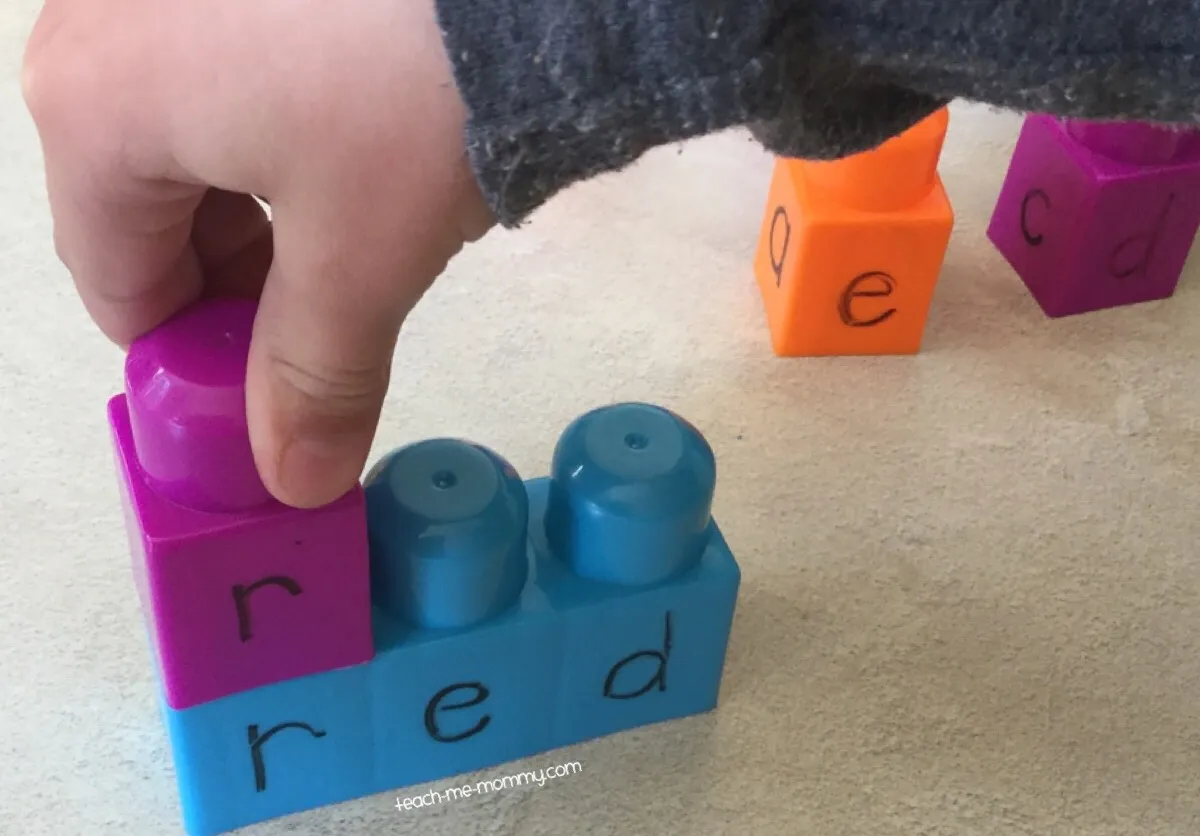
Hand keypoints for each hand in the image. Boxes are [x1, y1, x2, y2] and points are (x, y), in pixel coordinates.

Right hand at [22, 0, 493, 507]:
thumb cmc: (411, 96)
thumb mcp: (361, 257)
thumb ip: (315, 378)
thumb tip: (296, 484)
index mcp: (93, 110)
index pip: (120, 289)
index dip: (196, 363)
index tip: (273, 397)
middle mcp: (96, 30)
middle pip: (147, 212)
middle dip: (236, 285)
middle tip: (331, 322)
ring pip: (190, 143)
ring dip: (262, 211)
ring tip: (355, 231)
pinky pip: (226, 75)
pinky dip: (279, 133)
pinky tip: (352, 144)